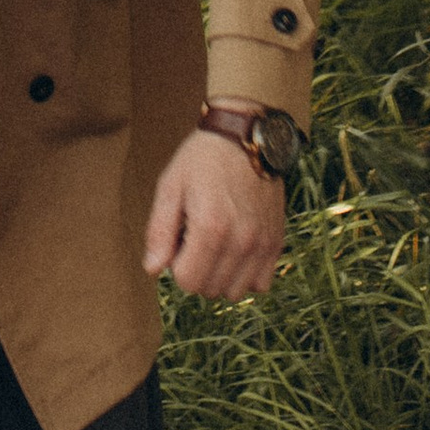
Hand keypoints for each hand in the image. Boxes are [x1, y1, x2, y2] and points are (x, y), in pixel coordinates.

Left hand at [144, 124, 287, 301]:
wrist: (246, 138)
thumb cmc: (202, 160)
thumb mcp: (170, 186)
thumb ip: (159, 230)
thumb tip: (152, 269)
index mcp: (210, 227)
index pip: (187, 282)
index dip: (175, 265)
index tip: (178, 239)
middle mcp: (241, 241)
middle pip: (210, 289)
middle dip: (195, 270)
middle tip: (195, 238)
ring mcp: (262, 244)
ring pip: (235, 292)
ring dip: (220, 276)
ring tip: (216, 244)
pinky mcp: (276, 242)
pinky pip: (261, 284)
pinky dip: (246, 276)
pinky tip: (235, 251)